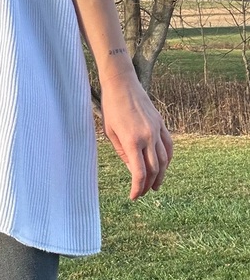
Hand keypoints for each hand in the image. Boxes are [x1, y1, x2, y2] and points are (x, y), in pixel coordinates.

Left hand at [100, 71, 172, 199]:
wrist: (121, 84)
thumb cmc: (111, 107)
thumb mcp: (110, 132)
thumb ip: (122, 152)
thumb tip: (132, 169)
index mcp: (132, 141)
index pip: (139, 173)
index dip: (137, 188)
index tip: (133, 196)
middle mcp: (148, 137)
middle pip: (155, 169)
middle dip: (148, 184)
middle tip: (142, 192)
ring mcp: (157, 130)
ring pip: (165, 159)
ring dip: (161, 174)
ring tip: (155, 184)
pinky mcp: (161, 123)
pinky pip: (169, 146)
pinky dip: (168, 158)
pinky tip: (163, 165)